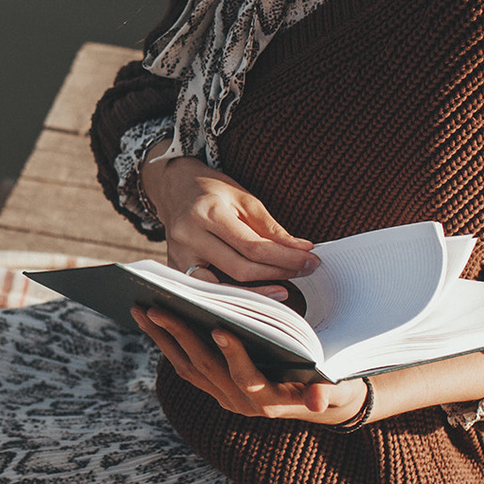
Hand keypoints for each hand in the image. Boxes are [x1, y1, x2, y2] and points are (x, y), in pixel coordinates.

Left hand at [133, 306, 369, 425]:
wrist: (317, 401)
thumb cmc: (329, 384)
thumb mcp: (336, 389)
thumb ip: (326, 393)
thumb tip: (318, 400)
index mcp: (270, 401)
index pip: (247, 376)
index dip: (234, 355)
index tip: (220, 329)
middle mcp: (240, 403)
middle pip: (206, 368)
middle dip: (181, 336)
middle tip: (159, 308)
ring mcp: (222, 396)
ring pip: (187, 366)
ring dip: (162, 338)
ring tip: (141, 307)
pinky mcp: (212, 388)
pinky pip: (183, 365)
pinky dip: (165, 342)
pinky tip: (150, 319)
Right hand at [141, 154, 317, 293]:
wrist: (174, 188)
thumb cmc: (212, 191)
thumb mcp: (244, 199)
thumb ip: (271, 228)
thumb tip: (302, 250)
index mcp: (207, 212)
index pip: (252, 245)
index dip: (285, 257)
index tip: (309, 260)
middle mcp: (188, 236)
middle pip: (239, 269)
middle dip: (277, 273)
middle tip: (304, 270)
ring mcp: (177, 257)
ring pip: (221, 288)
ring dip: (256, 293)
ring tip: (284, 291)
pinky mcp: (175, 270)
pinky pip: (208, 291)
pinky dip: (234, 296)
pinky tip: (256, 294)